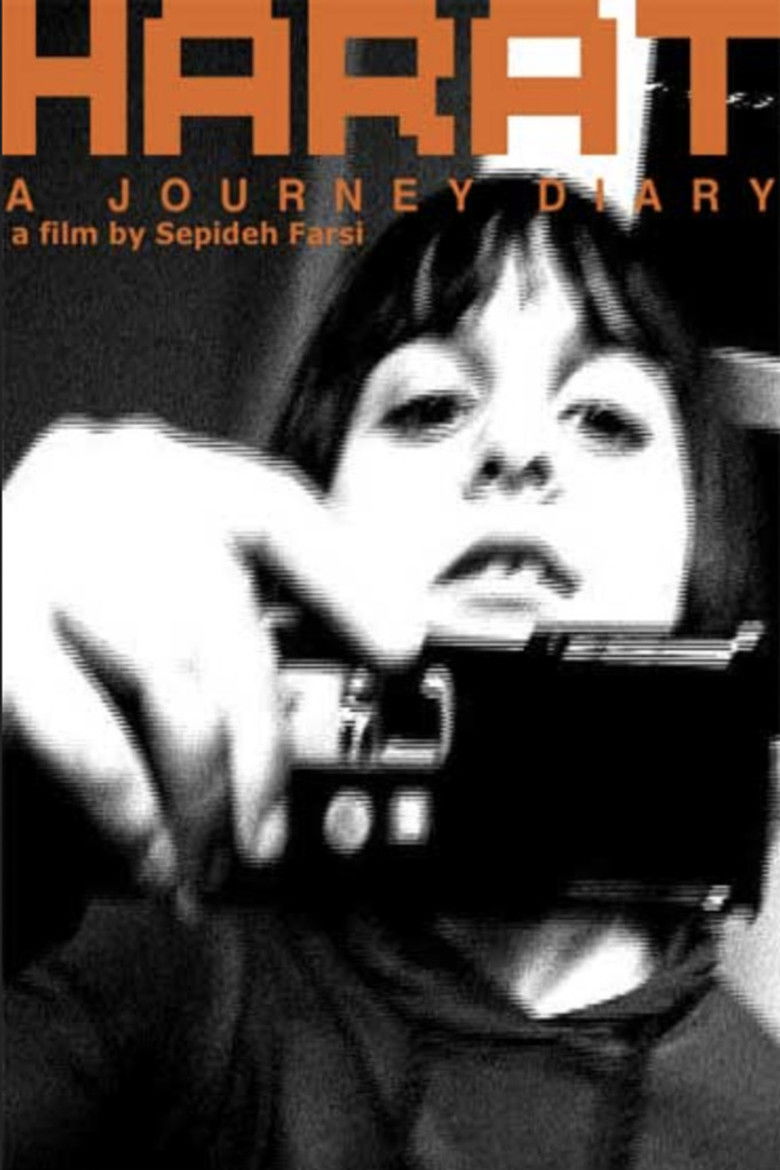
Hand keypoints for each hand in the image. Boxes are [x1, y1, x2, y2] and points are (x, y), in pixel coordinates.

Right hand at [2, 418, 421, 901]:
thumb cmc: (72, 597)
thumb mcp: (155, 573)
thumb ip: (240, 601)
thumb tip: (374, 653)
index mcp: (158, 471)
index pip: (271, 506)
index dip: (347, 578)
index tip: (401, 646)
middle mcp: (103, 492)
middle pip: (227, 616)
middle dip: (261, 747)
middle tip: (265, 837)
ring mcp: (44, 554)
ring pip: (170, 676)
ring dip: (197, 789)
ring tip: (204, 859)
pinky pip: (81, 728)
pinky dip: (124, 800)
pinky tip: (142, 845)